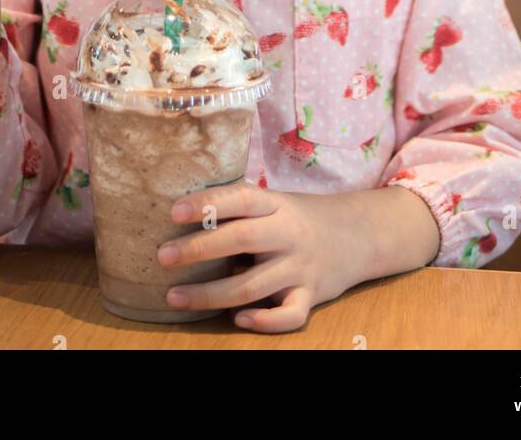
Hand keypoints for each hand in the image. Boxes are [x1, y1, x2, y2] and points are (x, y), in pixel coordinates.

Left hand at [155, 183, 357, 333]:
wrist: (357, 234)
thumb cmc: (300, 218)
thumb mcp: (276, 202)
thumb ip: (242, 210)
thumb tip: (184, 216)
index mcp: (276, 205)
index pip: (242, 198)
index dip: (209, 203)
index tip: (175, 212)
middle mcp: (288, 234)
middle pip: (241, 240)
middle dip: (198, 250)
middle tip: (163, 256)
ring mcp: (301, 267)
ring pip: (253, 285)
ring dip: (210, 294)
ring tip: (175, 296)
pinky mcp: (312, 296)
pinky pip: (289, 315)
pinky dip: (264, 321)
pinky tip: (238, 319)